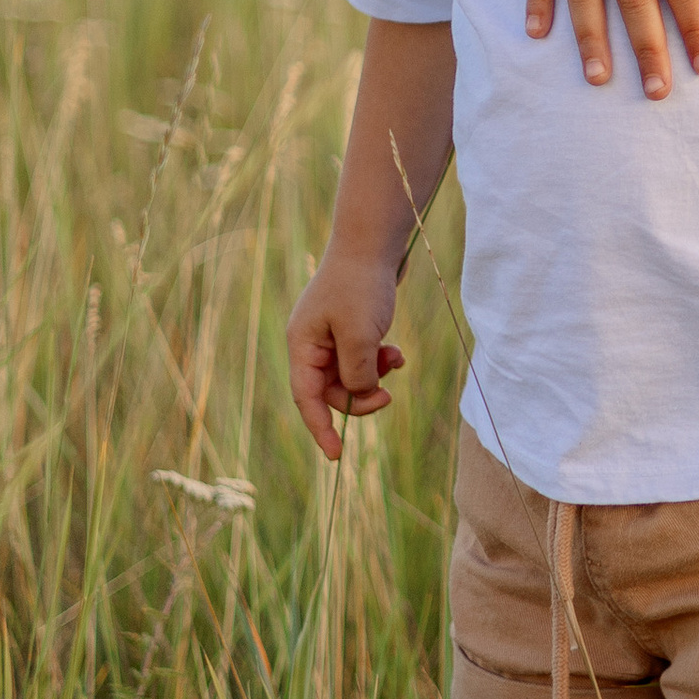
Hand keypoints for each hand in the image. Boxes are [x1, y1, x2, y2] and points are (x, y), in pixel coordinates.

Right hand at [287, 249, 406, 459]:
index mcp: (302, 345)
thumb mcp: (359, 334)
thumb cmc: (361, 285)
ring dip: (374, 376)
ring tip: (395, 358)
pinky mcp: (352, 328)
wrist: (373, 243)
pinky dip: (380, 360)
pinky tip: (396, 351)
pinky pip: (364, 358)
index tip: (336, 455)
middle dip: (360, 397)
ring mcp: (332, 335)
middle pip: (333, 390)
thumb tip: (359, 395)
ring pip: (352, 375)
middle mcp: (312, 343)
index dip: (320, 428)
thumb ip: (356, 372)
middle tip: (387, 396)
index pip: (306, 398)